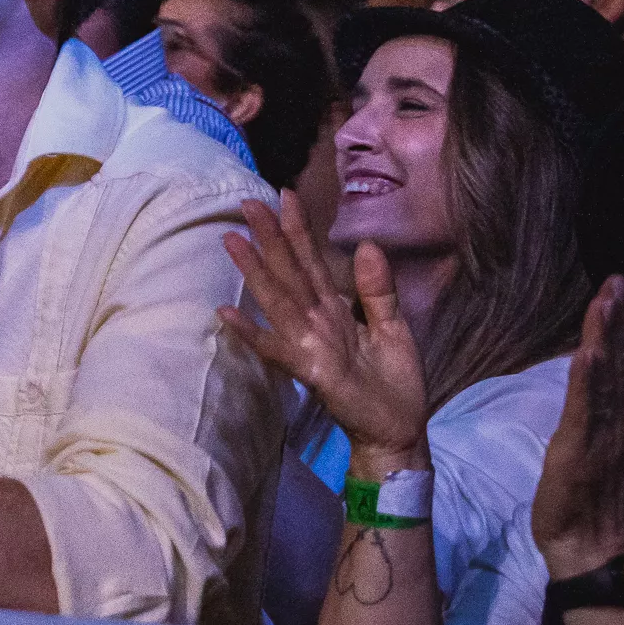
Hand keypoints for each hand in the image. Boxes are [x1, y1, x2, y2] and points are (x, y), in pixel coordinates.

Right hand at [218, 194, 428, 473]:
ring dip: (255, 271)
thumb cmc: (393, 382)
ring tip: (233, 240)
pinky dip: (251, 332)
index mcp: (335, 309)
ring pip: (279, 299)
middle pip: (290, 272)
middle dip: (270, 237)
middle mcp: (317, 321)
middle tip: (248, 202)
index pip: (313, 262)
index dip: (300, 229)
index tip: (286, 194)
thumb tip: (367, 244)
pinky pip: (276, 349)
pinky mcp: (312, 370)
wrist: (398, 430)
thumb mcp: (395, 327)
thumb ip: (378, 289)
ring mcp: (310, 344)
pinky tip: (225, 313)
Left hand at [531, 278, 623, 576]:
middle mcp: (619, 420)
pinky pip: (587, 409)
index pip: (617, 363)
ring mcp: (604, 433)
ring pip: (605, 375)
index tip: (617, 288)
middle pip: (617, 360)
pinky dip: (588, 379)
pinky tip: (589, 350)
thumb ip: (597, 420)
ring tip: (607, 297)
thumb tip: (592, 391)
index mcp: (619, 419)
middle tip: (617, 277)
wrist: (591, 549)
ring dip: (605, 335)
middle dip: (617, 317)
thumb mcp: (592, 450)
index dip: (617, 326)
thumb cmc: (587, 502)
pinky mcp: (583, 449)